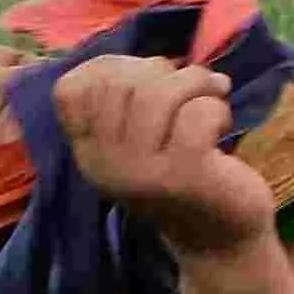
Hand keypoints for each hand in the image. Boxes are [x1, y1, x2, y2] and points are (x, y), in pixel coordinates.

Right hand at [55, 55, 277, 260]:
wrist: (220, 237)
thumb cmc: (186, 170)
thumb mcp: (145, 136)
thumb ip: (132, 97)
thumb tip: (143, 56)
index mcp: (88, 151)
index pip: (72, 88)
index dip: (115, 67)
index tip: (152, 78)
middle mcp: (102, 165)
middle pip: (119, 82)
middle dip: (166, 72)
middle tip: (193, 87)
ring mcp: (139, 173)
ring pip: (159, 93)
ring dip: (197, 84)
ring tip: (212, 98)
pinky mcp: (181, 176)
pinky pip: (197, 113)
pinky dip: (218, 109)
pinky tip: (221, 132)